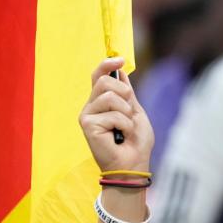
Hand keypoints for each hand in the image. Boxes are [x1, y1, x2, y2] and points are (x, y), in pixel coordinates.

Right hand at [79, 57, 153, 172]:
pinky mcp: (86, 124)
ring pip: (109, 96)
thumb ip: (126, 92)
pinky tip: (121, 136)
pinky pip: (112, 114)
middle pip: (105, 81)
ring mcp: (87, 115)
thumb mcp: (134, 111)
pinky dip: (124, 124)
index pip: (98, 76)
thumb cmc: (135, 141)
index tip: (120, 60)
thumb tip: (120, 70)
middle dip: (125, 93)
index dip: (107, 65)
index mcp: (102, 102)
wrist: (134, 163)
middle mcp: (91, 106)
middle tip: (129, 112)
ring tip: (125, 127)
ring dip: (126, 112)